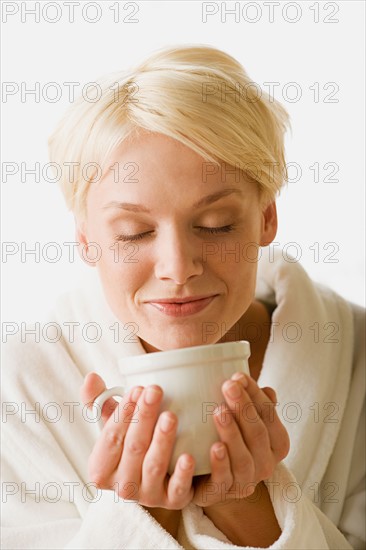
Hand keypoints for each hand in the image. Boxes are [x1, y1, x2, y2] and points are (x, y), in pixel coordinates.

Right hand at [80, 372, 195, 509]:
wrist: (156, 476)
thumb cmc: (131, 442)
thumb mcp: (113, 424)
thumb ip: (99, 401)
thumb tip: (91, 377)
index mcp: (101, 469)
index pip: (110, 438)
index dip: (123, 413)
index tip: (137, 388)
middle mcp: (122, 486)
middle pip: (133, 448)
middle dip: (144, 417)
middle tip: (155, 391)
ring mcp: (148, 496)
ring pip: (154, 466)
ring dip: (162, 440)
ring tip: (171, 416)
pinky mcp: (173, 502)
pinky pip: (178, 489)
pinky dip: (183, 473)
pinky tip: (189, 456)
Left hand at [192, 372, 289, 507]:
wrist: (202, 473)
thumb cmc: (227, 435)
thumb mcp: (242, 417)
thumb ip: (255, 404)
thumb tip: (269, 390)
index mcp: (276, 444)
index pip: (270, 417)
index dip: (255, 396)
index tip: (238, 375)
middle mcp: (266, 465)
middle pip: (258, 435)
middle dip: (244, 408)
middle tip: (228, 386)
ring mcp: (245, 482)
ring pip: (244, 459)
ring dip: (232, 433)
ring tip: (219, 411)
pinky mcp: (221, 494)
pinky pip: (224, 481)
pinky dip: (221, 464)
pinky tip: (214, 447)